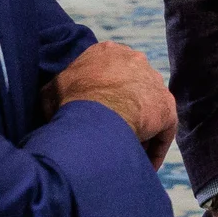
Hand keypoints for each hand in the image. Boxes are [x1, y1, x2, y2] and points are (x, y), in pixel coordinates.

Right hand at [43, 41, 176, 166]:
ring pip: (147, 112)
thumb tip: (53, 107)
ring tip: (124, 153)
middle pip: (132, 92)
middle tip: (111, 136)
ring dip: (139, 132)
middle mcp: (136, 61)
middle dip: (123, 112)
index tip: (96, 117)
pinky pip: (162, 132)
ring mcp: (154, 83)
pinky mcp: (167, 107)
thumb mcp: (50, 92)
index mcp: (108, 52)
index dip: (103, 98)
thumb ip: (57, 92)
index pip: (111, 74)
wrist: (95, 113)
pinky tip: (140, 164)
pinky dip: (153, 150)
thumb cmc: (69, 100)